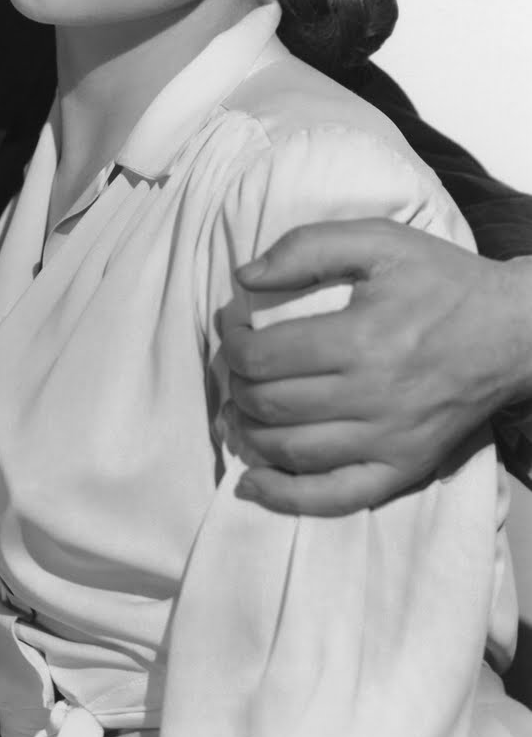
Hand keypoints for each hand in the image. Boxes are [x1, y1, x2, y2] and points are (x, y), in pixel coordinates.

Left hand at [218, 220, 531, 515]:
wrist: (514, 331)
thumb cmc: (440, 281)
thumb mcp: (378, 240)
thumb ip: (306, 247)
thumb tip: (245, 277)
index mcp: (362, 340)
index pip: (266, 357)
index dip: (233, 344)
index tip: (233, 329)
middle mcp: (374, 398)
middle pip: (271, 406)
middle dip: (238, 385)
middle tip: (239, 366)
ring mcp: (390, 441)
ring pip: (292, 452)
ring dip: (249, 433)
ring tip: (240, 409)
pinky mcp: (405, 468)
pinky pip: (336, 497)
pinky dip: (287, 497)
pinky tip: (252, 483)